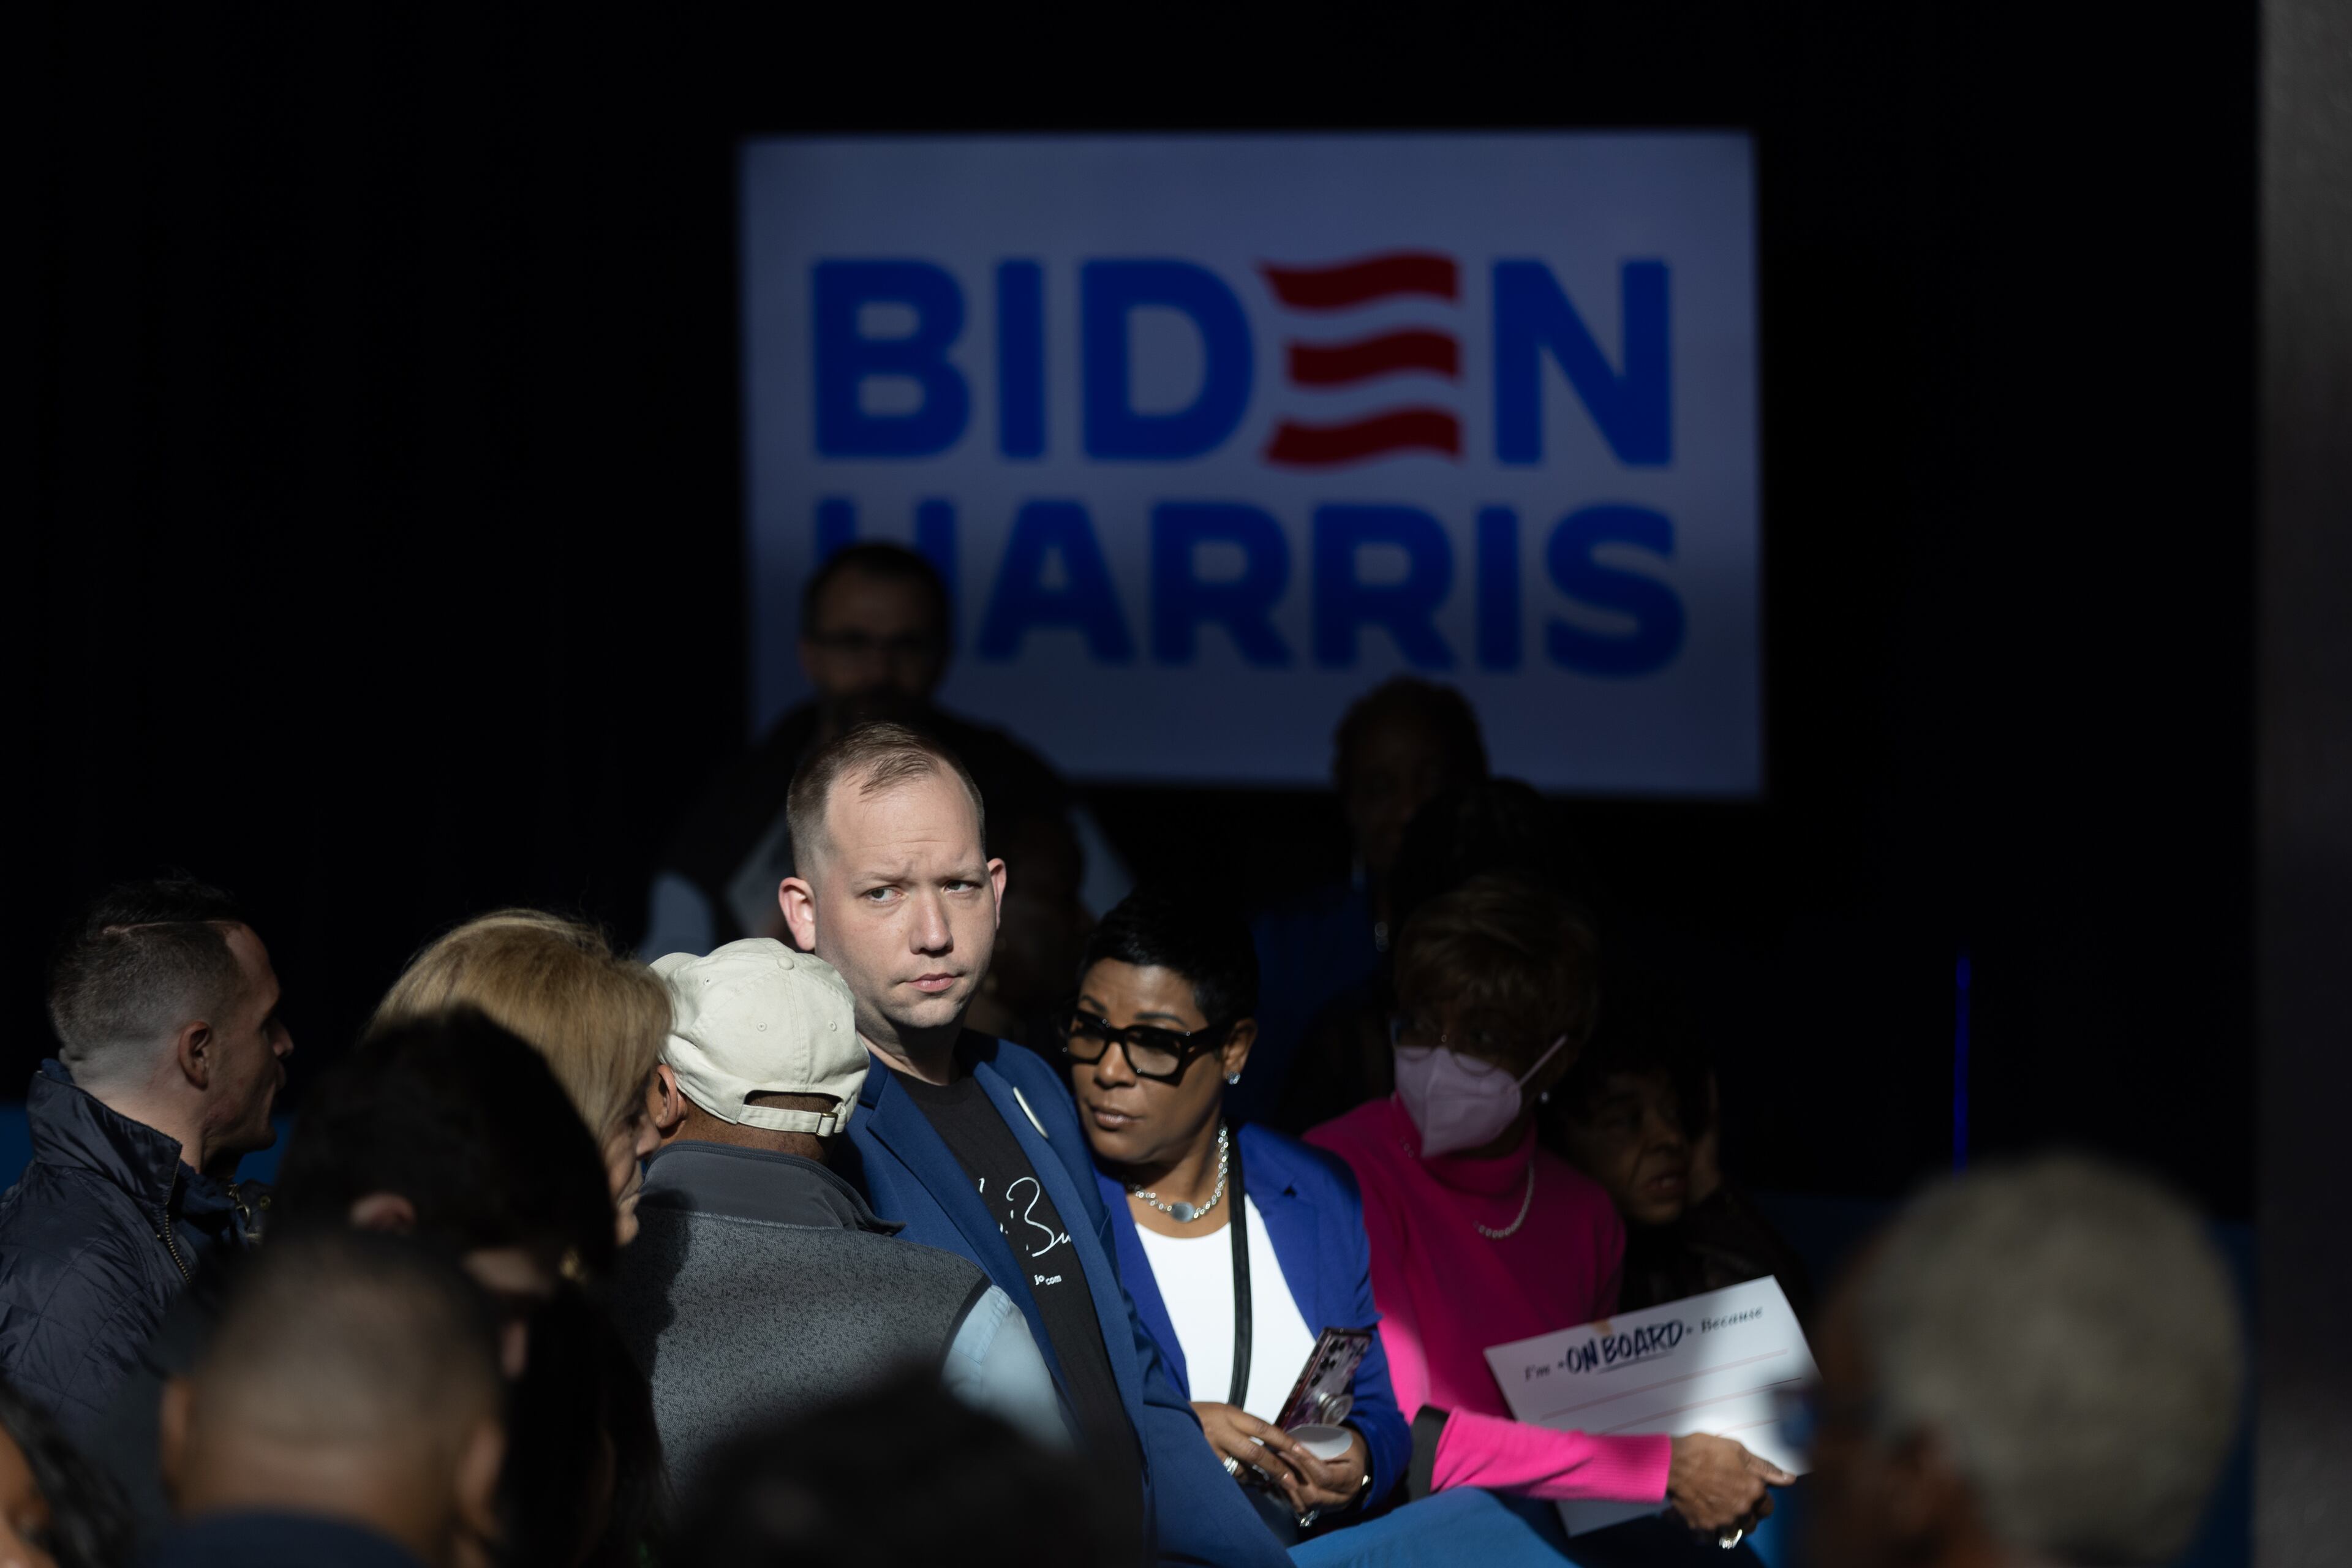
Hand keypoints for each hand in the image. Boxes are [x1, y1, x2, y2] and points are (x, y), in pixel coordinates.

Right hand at [1190, 1404, 1368, 1514]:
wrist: (1164, 1420)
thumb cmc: (1197, 1416)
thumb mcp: (1222, 1412)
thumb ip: (1243, 1427)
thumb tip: (1270, 1443)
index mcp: (1229, 1414)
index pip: (1264, 1428)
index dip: (1284, 1441)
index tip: (1301, 1452)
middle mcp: (1222, 1431)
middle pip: (1256, 1452)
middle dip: (1277, 1468)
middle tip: (1293, 1481)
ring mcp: (1210, 1450)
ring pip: (1242, 1469)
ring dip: (1258, 1478)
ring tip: (1270, 1484)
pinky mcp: (1203, 1464)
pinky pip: (1227, 1477)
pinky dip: (1241, 1481)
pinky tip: (1250, 1483)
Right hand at [1665, 1433, 1793, 1534]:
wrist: (1671, 1462)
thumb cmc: (1703, 1451)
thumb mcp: (1737, 1450)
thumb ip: (1764, 1467)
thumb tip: (1790, 1479)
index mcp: (1753, 1490)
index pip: (1768, 1507)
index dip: (1759, 1500)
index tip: (1748, 1494)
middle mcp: (1741, 1510)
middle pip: (1751, 1524)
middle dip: (1744, 1516)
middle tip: (1730, 1503)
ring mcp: (1722, 1521)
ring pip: (1732, 1534)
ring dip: (1726, 1526)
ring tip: (1715, 1511)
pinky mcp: (1702, 1527)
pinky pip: (1709, 1538)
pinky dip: (1705, 1532)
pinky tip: (1700, 1516)